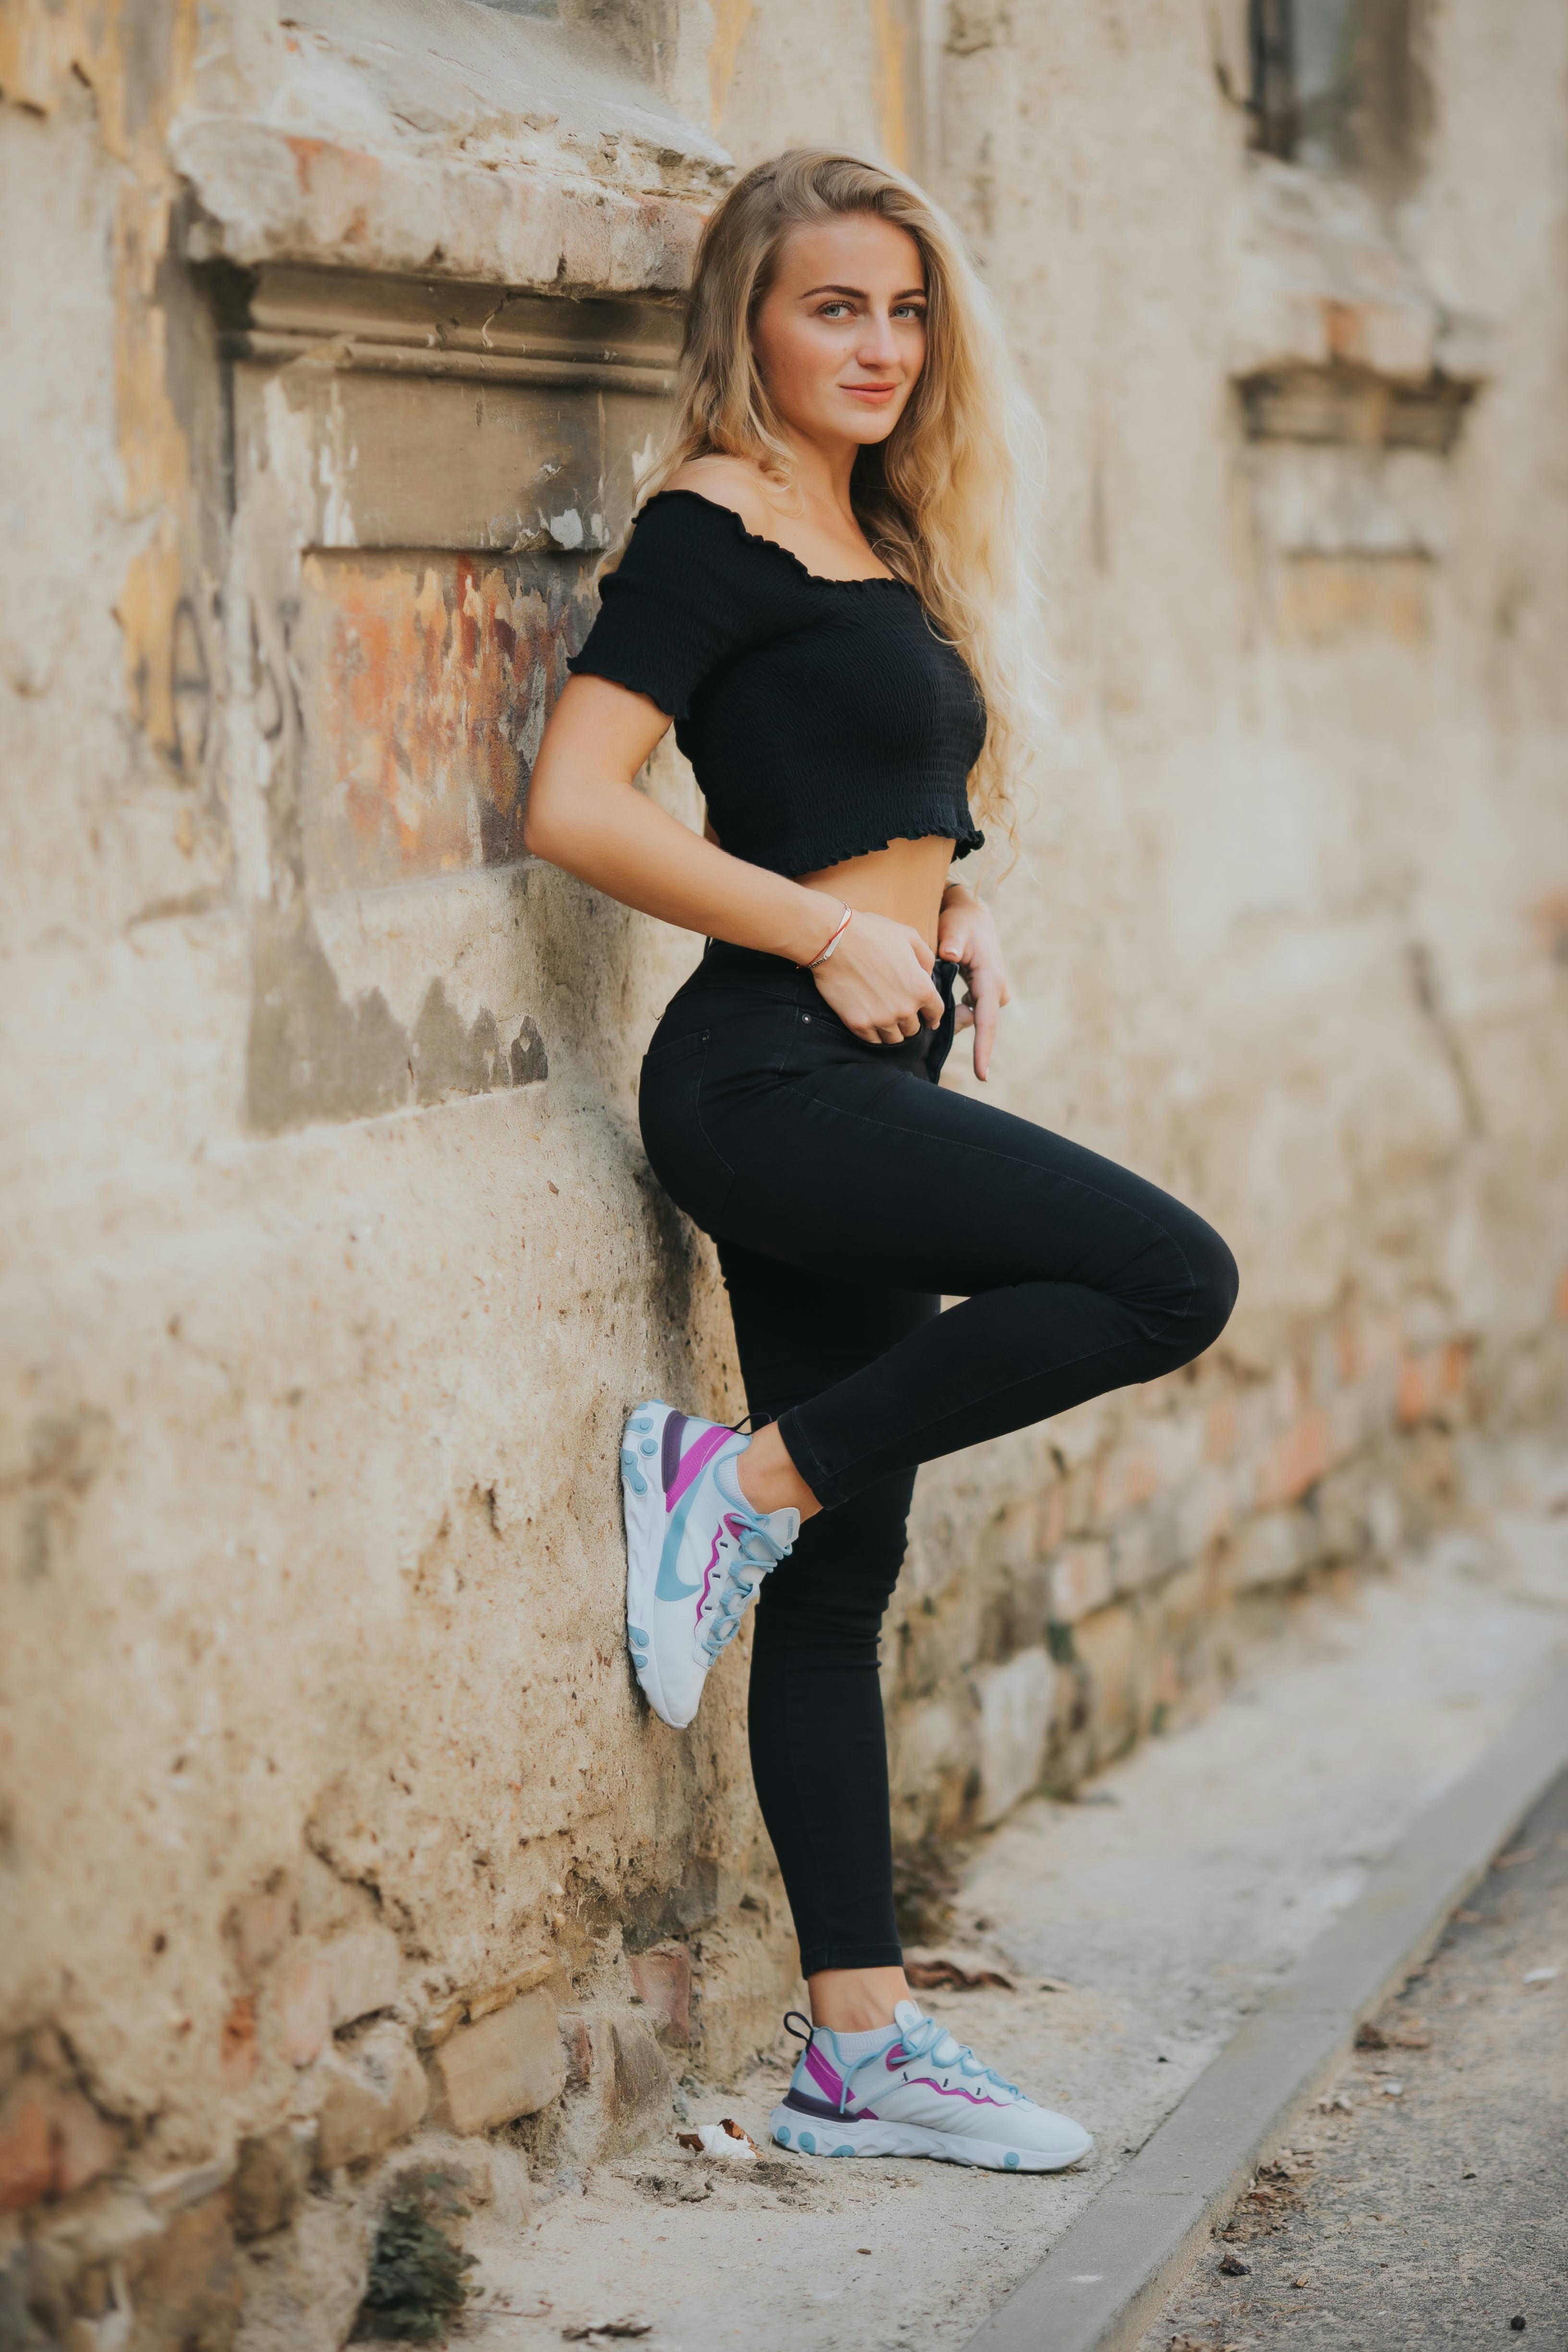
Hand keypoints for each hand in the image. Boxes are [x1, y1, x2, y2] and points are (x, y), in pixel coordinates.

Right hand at [809, 906, 944, 1043]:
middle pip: (913, 1029)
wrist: (834, 941)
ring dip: (891, 1030)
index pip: (935, 1013)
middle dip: (909, 1021)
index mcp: (922, 989)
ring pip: (894, 1038)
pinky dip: (873, 1033)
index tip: (929, 1019)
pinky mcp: (859, 1024)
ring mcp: (881, 1019)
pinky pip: (873, 1040)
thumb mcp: (910, 937)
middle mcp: (905, 1009)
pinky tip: (869, 1021)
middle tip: (898, 1012)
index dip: (932, 1016)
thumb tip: (928, 975)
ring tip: (883, 1019)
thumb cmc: (872, 933)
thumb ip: (926, 958)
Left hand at [936, 885, 1009, 1079]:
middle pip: (975, 1022)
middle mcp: (994, 989)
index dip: (984, 1048)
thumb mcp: (956, 928)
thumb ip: (953, 941)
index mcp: (991, 977)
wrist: (970, 913)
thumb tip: (952, 955)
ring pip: (970, 1017)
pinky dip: (953, 1009)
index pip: (987, 1020)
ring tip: (931, 996)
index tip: (981, 1074)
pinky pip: (968, 1010)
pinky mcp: (981, 992)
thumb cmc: (961, 921)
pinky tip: (935, 1000)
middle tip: (927, 1013)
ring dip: (951, 1014)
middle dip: (954, 1023)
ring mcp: (989, 992)